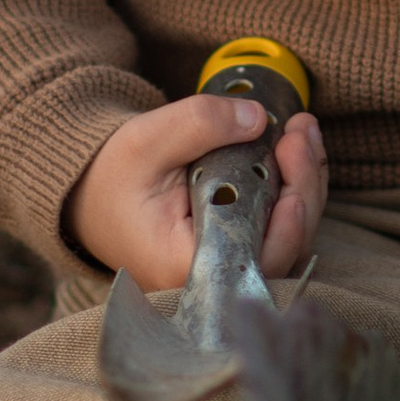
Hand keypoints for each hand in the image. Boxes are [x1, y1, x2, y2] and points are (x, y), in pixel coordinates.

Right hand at [64, 92, 326, 293]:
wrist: (93, 193)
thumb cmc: (114, 175)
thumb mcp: (147, 139)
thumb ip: (200, 124)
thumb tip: (257, 119)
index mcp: (183, 265)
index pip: (255, 255)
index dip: (288, 214)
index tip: (292, 158)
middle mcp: (211, 280)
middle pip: (284, 248)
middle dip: (304, 185)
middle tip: (300, 132)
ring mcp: (228, 268)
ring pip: (290, 240)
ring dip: (306, 184)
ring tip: (301, 132)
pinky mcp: (238, 250)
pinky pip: (280, 230)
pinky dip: (295, 190)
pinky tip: (295, 151)